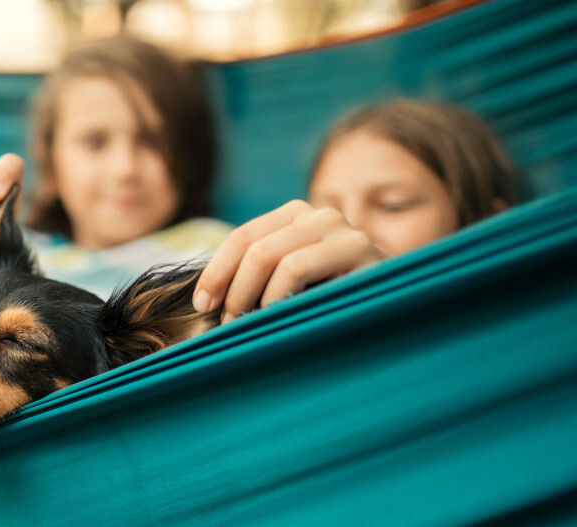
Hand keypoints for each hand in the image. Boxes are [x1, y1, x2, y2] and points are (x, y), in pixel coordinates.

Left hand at [193, 200, 385, 323]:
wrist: (396, 306)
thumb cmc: (334, 300)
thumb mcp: (290, 284)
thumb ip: (258, 277)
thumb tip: (205, 298)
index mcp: (294, 216)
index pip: (241, 238)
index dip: (216, 271)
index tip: (202, 303)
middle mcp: (318, 214)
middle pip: (253, 247)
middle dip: (232, 288)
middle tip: (227, 323)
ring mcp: (342, 229)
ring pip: (273, 257)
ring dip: (253, 296)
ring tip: (250, 324)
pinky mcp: (361, 249)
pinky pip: (298, 268)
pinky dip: (278, 296)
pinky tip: (279, 317)